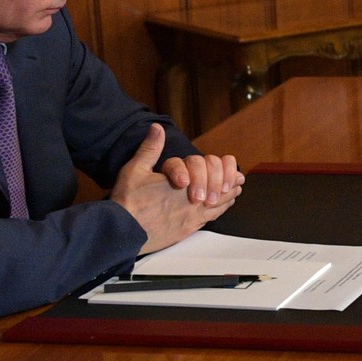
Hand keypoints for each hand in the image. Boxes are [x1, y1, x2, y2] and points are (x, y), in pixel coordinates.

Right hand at [110, 124, 236, 252]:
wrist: (122, 231)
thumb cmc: (128, 201)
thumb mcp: (136, 169)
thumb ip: (150, 149)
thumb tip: (157, 128)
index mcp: (183, 182)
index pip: (209, 170)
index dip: (220, 167)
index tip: (225, 164)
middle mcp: (192, 200)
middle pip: (220, 188)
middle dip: (229, 181)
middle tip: (239, 179)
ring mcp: (192, 217)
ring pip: (219, 205)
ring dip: (229, 196)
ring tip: (237, 190)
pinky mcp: (188, 230)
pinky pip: (211, 219)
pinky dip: (221, 211)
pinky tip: (222, 207)